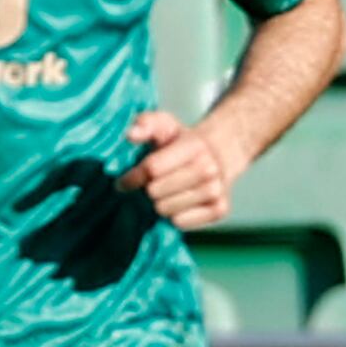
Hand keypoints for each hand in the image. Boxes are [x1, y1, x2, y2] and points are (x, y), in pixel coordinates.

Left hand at [119, 109, 235, 227]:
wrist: (220, 154)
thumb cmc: (183, 142)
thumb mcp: (164, 125)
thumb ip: (145, 124)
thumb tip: (131, 135)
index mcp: (195, 146)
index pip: (152, 169)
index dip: (132, 177)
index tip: (125, 180)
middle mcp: (209, 169)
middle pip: (155, 192)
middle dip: (147, 189)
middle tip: (152, 184)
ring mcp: (216, 191)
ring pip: (165, 210)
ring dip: (159, 203)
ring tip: (166, 192)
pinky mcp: (220, 210)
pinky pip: (180, 223)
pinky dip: (174, 216)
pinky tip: (178, 203)